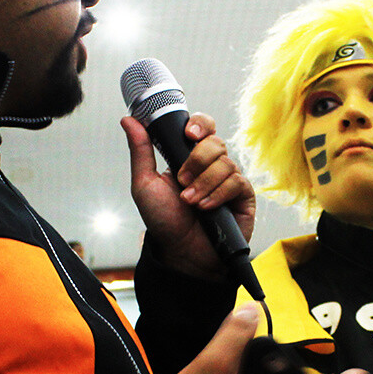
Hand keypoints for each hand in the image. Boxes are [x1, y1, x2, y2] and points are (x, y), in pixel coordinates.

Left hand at [122, 113, 256, 279]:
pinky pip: (236, 182)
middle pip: (215, 141)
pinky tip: (206, 208)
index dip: (199, 125)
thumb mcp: (145, 184)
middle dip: (196, 161)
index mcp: (189, 156)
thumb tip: (129, 121)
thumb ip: (140, 151)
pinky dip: (217, 195)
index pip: (202, 127)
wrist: (181, 253)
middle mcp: (211, 164)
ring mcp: (229, 178)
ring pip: (225, 162)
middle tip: (182, 182)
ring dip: (203, 183)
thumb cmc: (165, 221)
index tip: (188, 136)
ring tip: (191, 202)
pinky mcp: (243, 195)